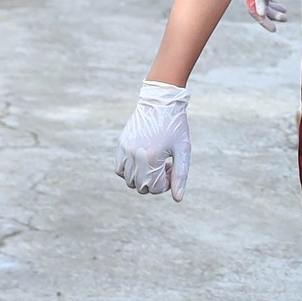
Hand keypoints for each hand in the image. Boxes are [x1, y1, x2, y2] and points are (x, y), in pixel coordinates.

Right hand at [115, 81, 190, 200]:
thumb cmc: (176, 126)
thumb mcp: (183, 150)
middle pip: (141, 187)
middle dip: (154, 181)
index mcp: (152, 158)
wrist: (161, 102)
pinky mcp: (120, 145)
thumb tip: (178, 199)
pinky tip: (142, 159)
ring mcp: (125, 150)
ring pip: (128, 180)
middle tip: (165, 165)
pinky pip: (118, 169)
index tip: (172, 168)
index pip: (155, 188)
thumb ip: (180, 176)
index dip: (166, 183)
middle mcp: (135, 156)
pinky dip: (128, 171)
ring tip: (154, 161)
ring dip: (141, 177)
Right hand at [240, 0, 285, 30]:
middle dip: (271, 15)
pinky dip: (272, 1)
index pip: (255, 11)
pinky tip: (279, 5)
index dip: (264, 21)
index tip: (274, 29)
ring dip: (273, 9)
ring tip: (285, 14)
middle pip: (259, 8)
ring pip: (262, 2)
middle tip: (284, 19)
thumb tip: (261, 14)